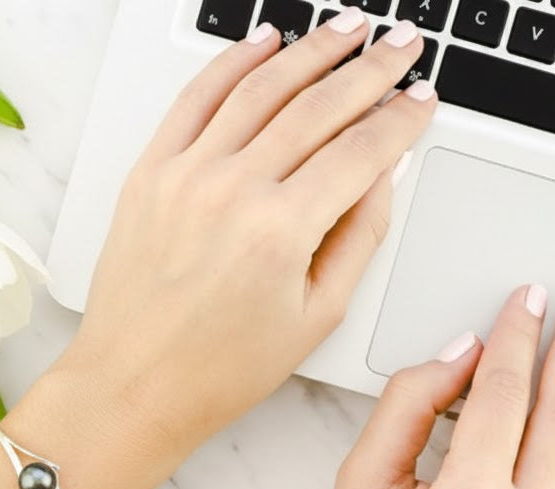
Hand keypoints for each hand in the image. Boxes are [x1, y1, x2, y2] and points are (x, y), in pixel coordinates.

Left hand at [54, 15, 436, 472]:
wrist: (133, 387)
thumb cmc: (217, 371)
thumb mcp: (314, 319)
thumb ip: (359, 238)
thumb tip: (384, 175)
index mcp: (281, 231)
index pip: (361, 150)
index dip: (401, 118)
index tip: (422, 100)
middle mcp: (233, 191)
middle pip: (318, 107)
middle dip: (370, 70)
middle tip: (400, 46)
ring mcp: (185, 176)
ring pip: (260, 88)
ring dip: (311, 51)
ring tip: (347, 29)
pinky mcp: (149, 175)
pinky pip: (195, 99)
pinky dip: (233, 64)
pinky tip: (264, 44)